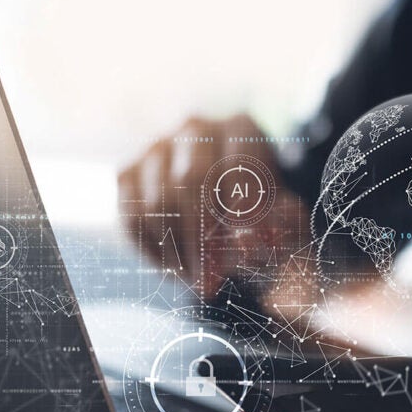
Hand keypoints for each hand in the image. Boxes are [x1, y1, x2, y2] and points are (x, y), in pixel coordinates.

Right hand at [118, 114, 308, 298]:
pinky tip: (176, 270)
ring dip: (177, 252)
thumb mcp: (283, 222)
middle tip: (211, 283)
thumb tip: (246, 239)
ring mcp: (158, 148)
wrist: (229, 221)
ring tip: (198, 282)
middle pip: (191, 181)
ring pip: (158, 202)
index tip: (243, 255)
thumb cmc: (265, 219)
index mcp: (241, 128)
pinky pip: (132, 216)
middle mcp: (196, 128)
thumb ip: (276, 228)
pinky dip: (153, 251)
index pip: (237, 165)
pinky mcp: (128, 173)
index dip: (239, 212)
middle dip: (202, 239)